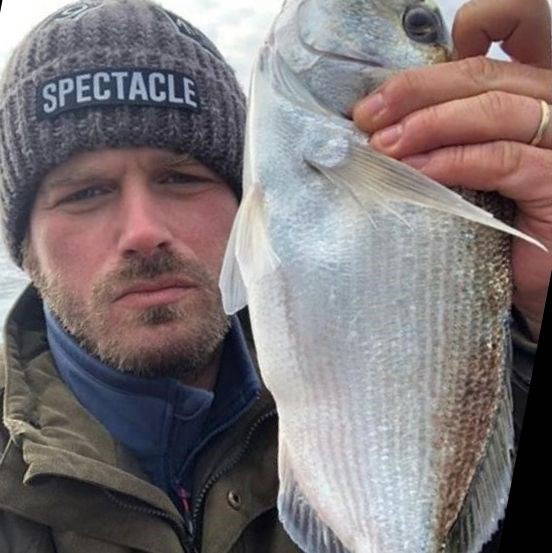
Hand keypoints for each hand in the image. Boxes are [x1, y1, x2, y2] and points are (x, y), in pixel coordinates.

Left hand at [353, 0, 551, 339]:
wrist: (531, 280)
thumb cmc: (494, 224)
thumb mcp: (467, 166)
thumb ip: (447, 132)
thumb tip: (382, 121)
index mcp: (530, 92)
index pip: (522, 24)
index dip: (478, 22)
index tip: (407, 73)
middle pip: (484, 73)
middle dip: (415, 90)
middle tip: (367, 116)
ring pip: (494, 108)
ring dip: (427, 125)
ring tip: (381, 148)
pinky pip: (501, 159)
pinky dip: (451, 161)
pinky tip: (416, 172)